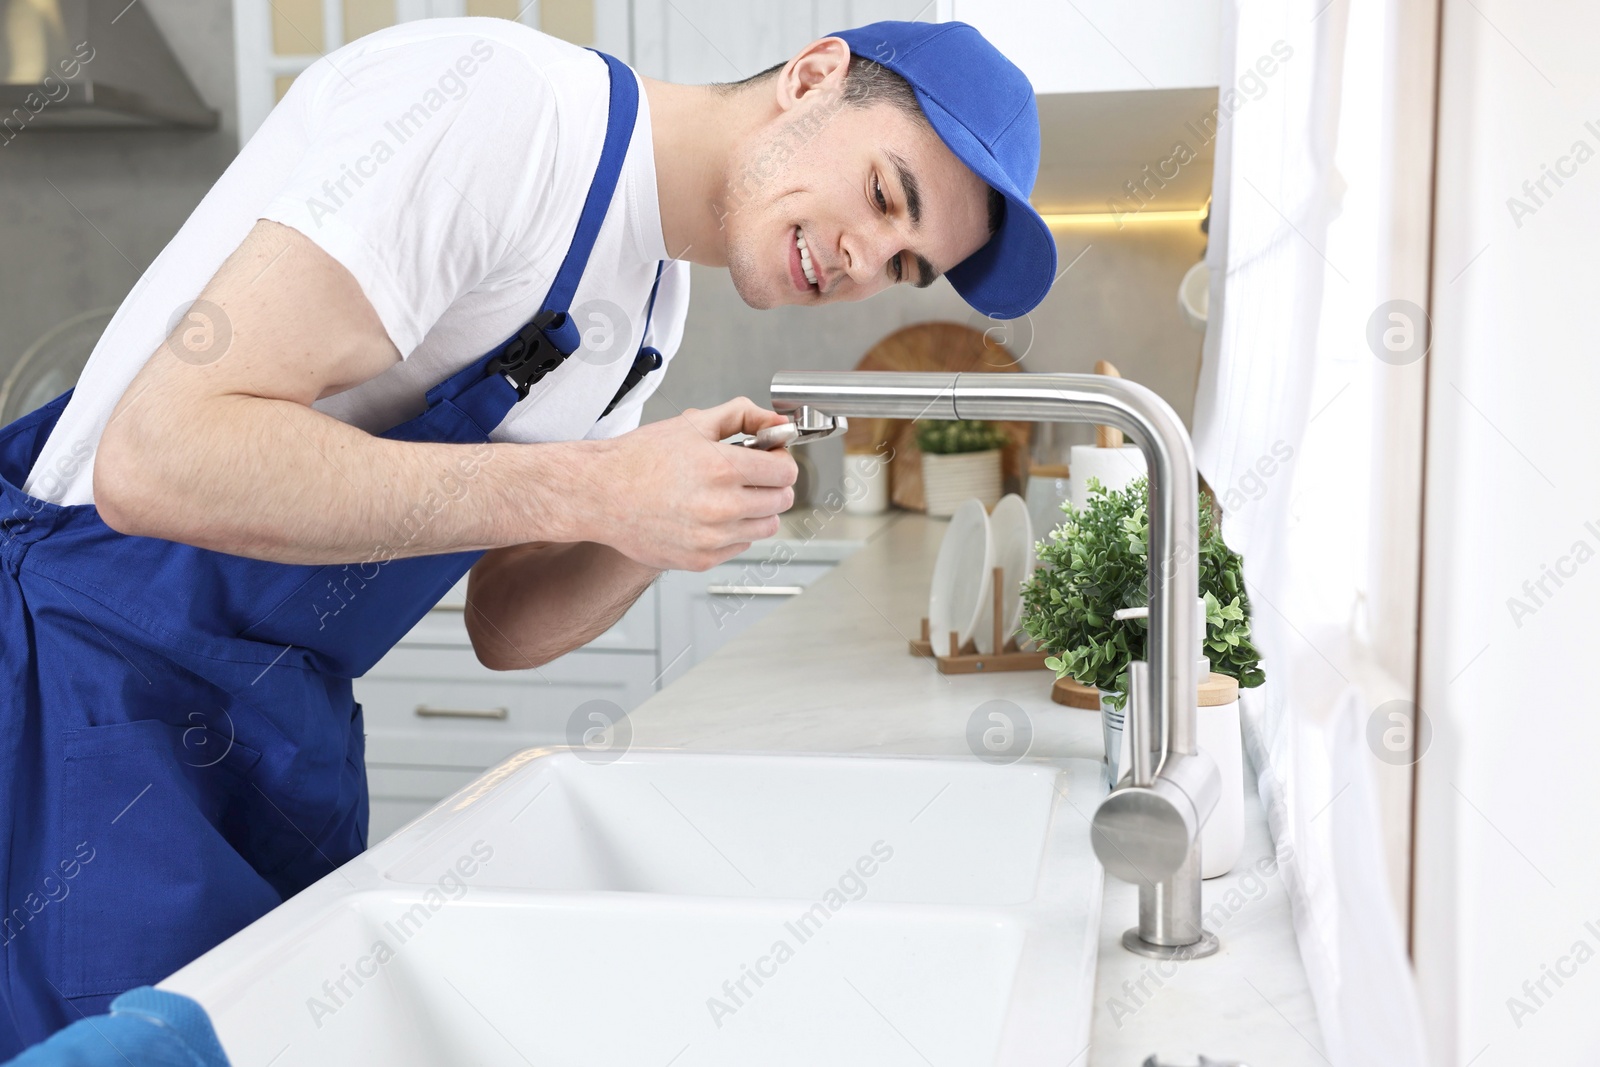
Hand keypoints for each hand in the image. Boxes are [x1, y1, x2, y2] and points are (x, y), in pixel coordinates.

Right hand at [586, 398, 797, 570]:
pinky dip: (734, 531)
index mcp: (722, 469)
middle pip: (782, 500)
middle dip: (772, 483)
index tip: (771, 457)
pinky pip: (740, 545)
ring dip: (757, 509)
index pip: (786, 471)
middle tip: (750, 474)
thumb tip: (775, 423)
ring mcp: (712, 538)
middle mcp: (721, 507)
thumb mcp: (692, 424)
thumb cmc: (639, 459)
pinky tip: (709, 514)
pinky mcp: (701, 560)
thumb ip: (742, 416)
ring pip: (766, 527)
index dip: (781, 459)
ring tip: (729, 494)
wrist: (600, 495)